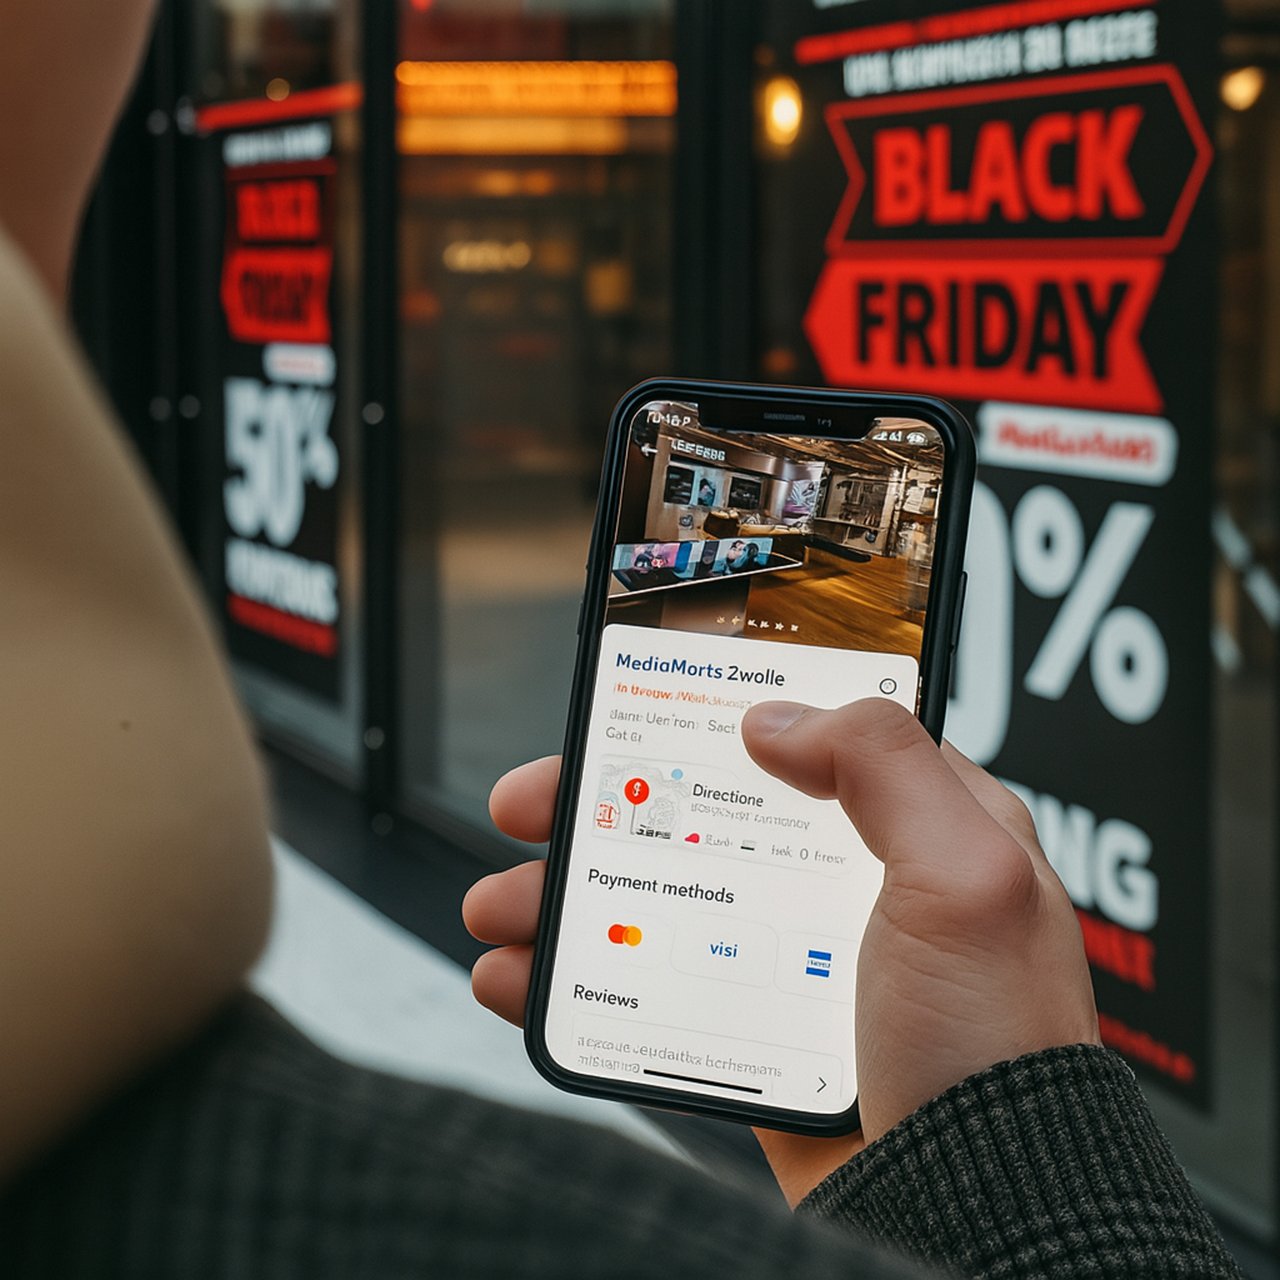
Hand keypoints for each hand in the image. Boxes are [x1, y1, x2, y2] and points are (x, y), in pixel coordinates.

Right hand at [464, 700, 1098, 1205]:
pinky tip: (524, 976)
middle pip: (703, 810)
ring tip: (503, 905)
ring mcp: (793, 957)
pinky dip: (581, 974)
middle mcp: (851, 884)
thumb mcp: (966, 880)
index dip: (709, 715)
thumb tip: (778, 719)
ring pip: (660, 895)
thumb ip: (884, 765)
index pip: (801, 735)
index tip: (630, 709)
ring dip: (570, 894)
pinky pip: (650, 983)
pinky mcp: (751, 1028)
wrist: (971, 1212)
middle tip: (532, 805)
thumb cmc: (994, 1053)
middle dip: (605, 805)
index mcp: (917, 826)